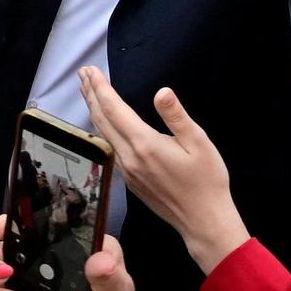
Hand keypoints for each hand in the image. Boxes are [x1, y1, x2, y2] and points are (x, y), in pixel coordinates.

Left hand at [79, 68, 248, 272]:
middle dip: (91, 94)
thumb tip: (161, 92)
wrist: (203, 221)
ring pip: (103, 134)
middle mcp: (130, 158)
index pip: (114, 110)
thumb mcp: (198, 142)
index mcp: (144, 144)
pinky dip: (103, 128)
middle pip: (102, 120)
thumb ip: (176, 116)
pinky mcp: (131, 181)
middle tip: (83, 73)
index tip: (91, 70)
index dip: (100, 88)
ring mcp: (128, 172)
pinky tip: (105, 123)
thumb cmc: (207, 180)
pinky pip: (110, 148)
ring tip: (89, 92)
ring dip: (94, 110)